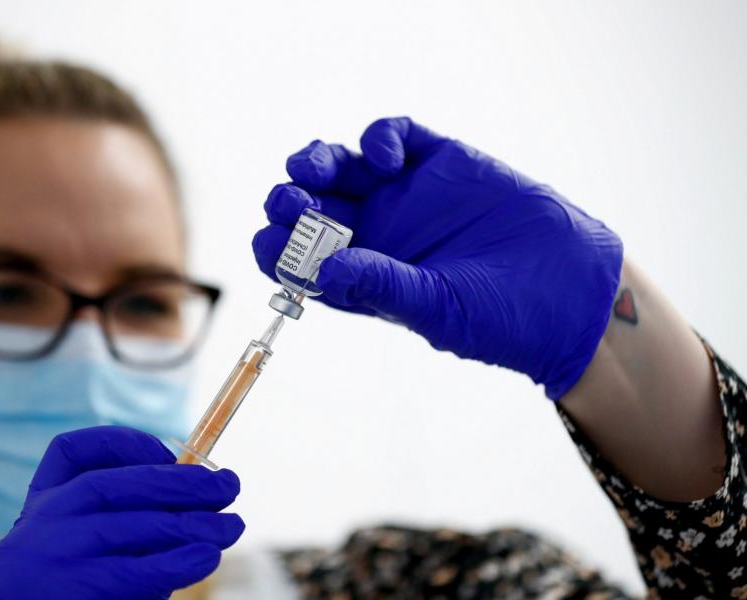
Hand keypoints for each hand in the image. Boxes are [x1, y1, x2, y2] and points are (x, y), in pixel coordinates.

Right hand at [0, 426, 243, 599]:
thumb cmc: (68, 584)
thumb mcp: (79, 539)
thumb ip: (120, 512)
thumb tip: (193, 493)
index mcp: (44, 500)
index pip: (71, 450)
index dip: (127, 444)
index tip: (170, 455)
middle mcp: (44, 519)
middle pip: (115, 485)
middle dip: (181, 482)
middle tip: (229, 485)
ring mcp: (56, 553)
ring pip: (132, 525)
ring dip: (192, 523)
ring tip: (232, 526)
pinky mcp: (74, 588)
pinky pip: (132, 570)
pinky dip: (176, 561)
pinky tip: (206, 557)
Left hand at [253, 117, 622, 398]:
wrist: (573, 291)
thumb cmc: (503, 319)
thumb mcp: (439, 310)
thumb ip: (384, 287)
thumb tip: (325, 271)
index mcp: (364, 278)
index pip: (300, 260)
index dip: (277, 250)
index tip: (269, 243)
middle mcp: (376, 235)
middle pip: (311, 208)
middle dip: (290, 202)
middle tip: (288, 202)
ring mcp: (405, 196)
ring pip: (341, 167)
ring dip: (317, 162)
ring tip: (315, 169)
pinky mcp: (439, 163)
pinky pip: (395, 137)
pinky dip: (378, 140)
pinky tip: (383, 160)